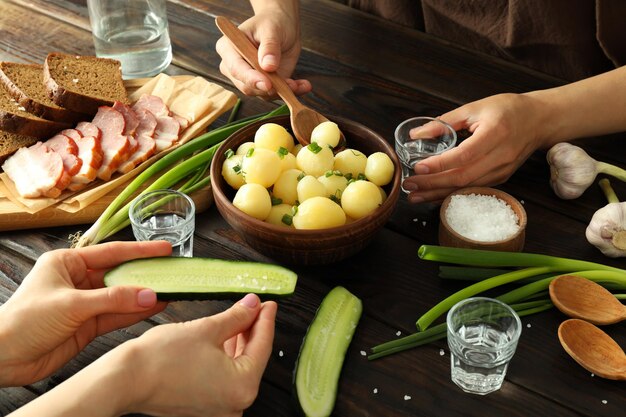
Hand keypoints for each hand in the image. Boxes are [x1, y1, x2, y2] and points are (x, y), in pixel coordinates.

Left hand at [0, 240, 170, 386]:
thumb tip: (149, 295)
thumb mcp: (71, 304)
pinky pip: (117, 316)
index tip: (164, 249)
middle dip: (144, 275)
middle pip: (118, 275)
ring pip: (121, 297)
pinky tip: (153, 307)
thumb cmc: (23, 322)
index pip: (110, 253)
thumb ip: (113, 300)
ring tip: (169, 291)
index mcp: (67, 263)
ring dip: (143, 296)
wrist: (2, 358)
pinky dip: (134, 313)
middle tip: (171, 271)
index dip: (139, 251)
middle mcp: (77, 280)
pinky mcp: (87, 326)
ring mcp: (84, 304)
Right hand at [118, 294, 276, 415]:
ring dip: (239, 342)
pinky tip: (225, 337)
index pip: (263, 345)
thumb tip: (253, 306)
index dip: (265, 319)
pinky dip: (225, 357)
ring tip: (241, 317)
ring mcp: (219, 409)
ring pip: (237, 367)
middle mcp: (235, 405)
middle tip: (255, 306)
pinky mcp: (204, 407)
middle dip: (253, 329)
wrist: (124, 380)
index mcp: (242, 387)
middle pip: (252, 358)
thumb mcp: (207, 329)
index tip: (268, 302)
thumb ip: (237, 317)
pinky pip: (223, 377)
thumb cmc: (160, 359)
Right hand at [216, 7, 311, 97]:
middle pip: (246, 86)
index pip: (236, 68)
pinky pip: (275, 95)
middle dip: (270, 88)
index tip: (267, 84)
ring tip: (300, 84)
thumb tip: (268, 66)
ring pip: (262, 94)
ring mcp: (249, 78)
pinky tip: (303, 86)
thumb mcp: (271, 29)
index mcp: (229, 48)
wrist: (282, 28)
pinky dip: (291, 92)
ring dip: (283, 91)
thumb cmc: (272, 23)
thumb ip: (269, 46)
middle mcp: (235, 67)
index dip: (251, 78)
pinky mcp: (263, 85)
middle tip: (291, 85)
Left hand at [402, 93, 545, 202]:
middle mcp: (501, 156)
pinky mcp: (502, 178)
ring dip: (439, 194)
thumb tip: (416, 134)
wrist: (539, 120)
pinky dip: (453, 194)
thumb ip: (444, 122)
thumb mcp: (475, 107)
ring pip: (468, 188)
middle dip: (433, 184)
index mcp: (495, 133)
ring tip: (415, 196)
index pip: (464, 155)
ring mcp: (503, 170)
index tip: (418, 168)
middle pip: (463, 177)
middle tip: (409, 186)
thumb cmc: (508, 109)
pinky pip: (474, 190)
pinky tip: (435, 196)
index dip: (440, 164)